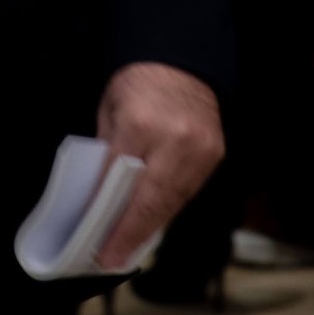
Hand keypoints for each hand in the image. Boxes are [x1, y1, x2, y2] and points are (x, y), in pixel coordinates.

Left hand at [92, 62, 223, 270]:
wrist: (180, 56)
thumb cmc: (138, 82)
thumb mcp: (109, 113)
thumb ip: (108, 155)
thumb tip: (99, 199)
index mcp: (141, 125)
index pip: (120, 183)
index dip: (110, 219)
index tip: (99, 246)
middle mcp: (175, 141)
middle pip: (152, 201)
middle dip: (131, 233)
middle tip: (113, 258)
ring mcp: (200, 149)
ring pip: (174, 201)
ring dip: (152, 226)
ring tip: (130, 246)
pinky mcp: (214, 153)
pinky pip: (189, 190)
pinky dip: (169, 207)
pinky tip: (153, 222)